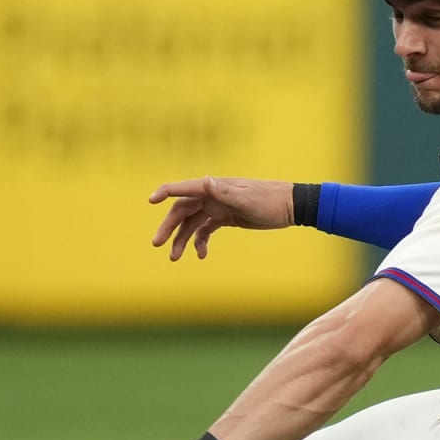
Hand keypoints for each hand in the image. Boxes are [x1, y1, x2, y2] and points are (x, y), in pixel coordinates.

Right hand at [149, 177, 292, 259]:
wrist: (289, 206)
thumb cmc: (269, 200)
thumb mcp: (246, 198)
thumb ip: (225, 192)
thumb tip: (206, 181)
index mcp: (213, 187)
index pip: (183, 188)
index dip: (165, 192)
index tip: (150, 200)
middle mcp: (211, 195)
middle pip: (181, 210)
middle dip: (168, 227)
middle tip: (157, 244)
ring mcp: (217, 207)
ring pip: (191, 224)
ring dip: (182, 239)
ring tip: (174, 257)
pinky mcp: (225, 218)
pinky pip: (205, 230)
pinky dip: (200, 242)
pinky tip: (201, 255)